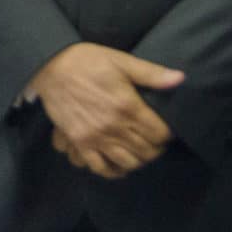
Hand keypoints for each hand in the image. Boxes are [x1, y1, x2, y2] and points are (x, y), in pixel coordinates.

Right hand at [30, 42, 183, 179]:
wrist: (51, 67)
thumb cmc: (88, 61)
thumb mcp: (121, 61)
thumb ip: (151, 73)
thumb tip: (180, 79)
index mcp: (127, 106)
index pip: (159, 134)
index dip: (167, 134)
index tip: (165, 130)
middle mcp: (114, 126)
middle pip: (146, 151)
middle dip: (155, 148)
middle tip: (154, 141)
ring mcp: (95, 137)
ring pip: (127, 162)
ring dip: (138, 160)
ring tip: (138, 151)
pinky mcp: (80, 142)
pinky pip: (100, 167)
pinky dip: (113, 171)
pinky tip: (119, 165)